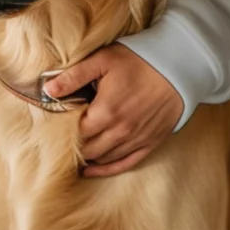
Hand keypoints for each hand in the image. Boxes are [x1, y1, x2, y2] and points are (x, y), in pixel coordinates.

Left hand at [43, 43, 182, 177]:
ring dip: (88, 157)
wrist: (182, 65)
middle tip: (64, 138)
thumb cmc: (140, 59)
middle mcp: (121, 132)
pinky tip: (93, 169)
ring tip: (75, 151)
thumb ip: (73, 76)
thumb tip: (47, 89)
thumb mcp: (103, 60)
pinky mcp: (151, 143)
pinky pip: (125, 164)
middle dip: (74, 145)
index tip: (57, 125)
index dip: (63, 131)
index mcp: (106, 112)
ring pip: (103, 159)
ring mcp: (137, 140)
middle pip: (87, 149)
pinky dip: (107, 169)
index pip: (75, 133)